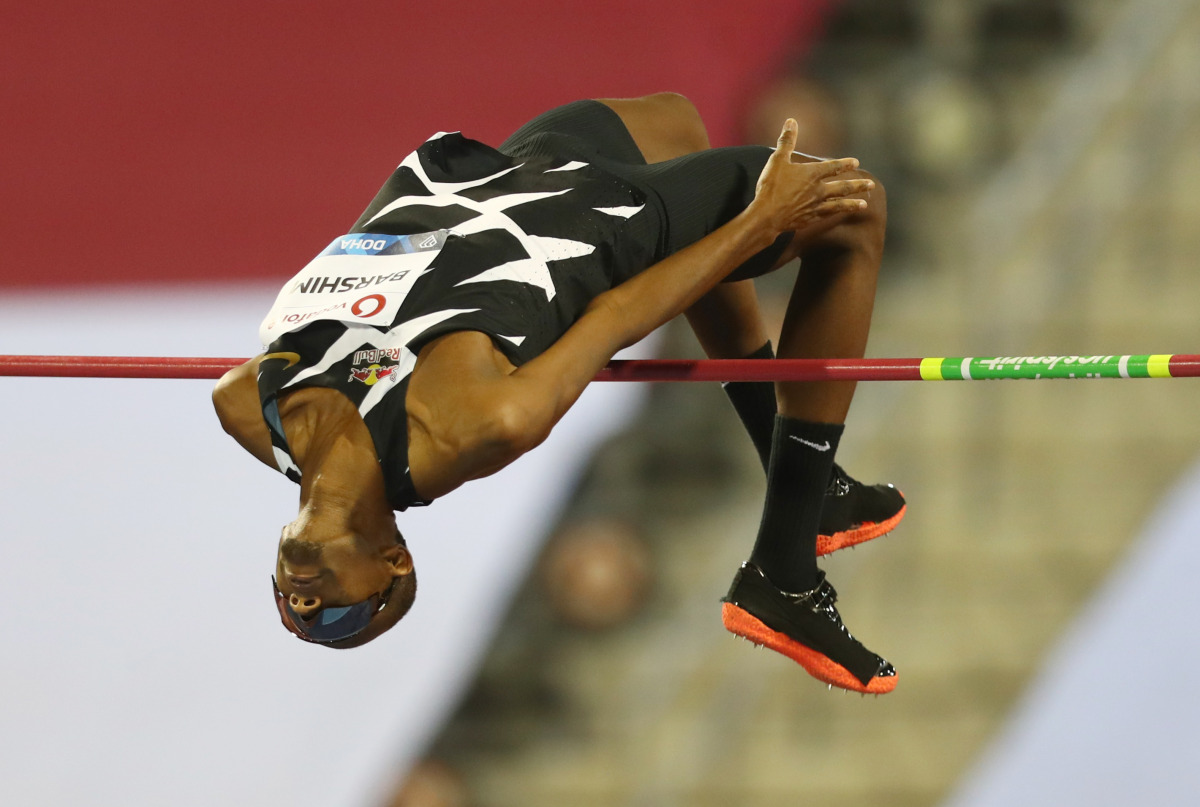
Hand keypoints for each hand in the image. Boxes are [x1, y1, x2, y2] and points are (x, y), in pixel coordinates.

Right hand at [749, 119, 873, 234]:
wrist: (767, 216)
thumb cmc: (771, 187)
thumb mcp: (777, 160)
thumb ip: (787, 141)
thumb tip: (791, 121)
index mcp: (812, 174)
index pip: (833, 167)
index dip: (845, 164)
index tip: (855, 163)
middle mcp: (818, 190)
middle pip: (842, 187)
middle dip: (858, 185)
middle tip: (871, 184)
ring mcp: (816, 206)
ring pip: (839, 203)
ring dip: (852, 203)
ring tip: (864, 204)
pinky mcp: (810, 219)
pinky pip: (827, 214)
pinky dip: (835, 213)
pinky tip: (840, 213)